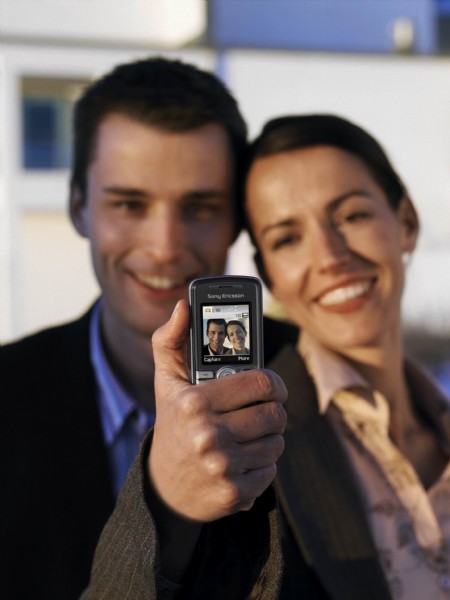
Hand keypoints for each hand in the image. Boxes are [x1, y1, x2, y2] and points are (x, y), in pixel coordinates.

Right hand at [149, 299, 286, 521]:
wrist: (162, 488)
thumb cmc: (172, 426)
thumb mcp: (167, 382)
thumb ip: (172, 339)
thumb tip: (184, 306)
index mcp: (195, 402)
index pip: (262, 384)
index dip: (275, 384)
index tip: (274, 389)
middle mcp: (208, 434)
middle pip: (274, 415)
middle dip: (272, 413)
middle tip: (261, 414)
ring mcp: (221, 466)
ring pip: (277, 443)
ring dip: (268, 439)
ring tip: (247, 438)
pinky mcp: (233, 493)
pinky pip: (271, 471)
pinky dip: (262, 466)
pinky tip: (241, 462)